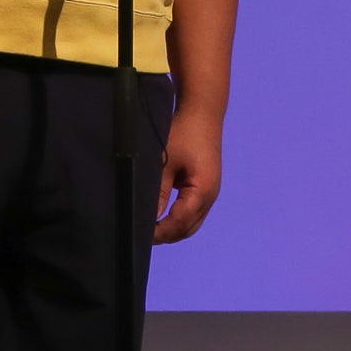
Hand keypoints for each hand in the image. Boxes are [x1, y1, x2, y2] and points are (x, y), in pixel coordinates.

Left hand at [150, 106, 223, 243]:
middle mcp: (210, 197)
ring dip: (172, 229)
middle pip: (187, 228)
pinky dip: (179, 220)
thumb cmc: (183, 134)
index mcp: (202, 191)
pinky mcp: (207, 189)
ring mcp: (211, 194)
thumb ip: (157, 192)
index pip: (179, 222)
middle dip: (166, 235)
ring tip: (150, 230)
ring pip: (192, 223)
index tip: (140, 235)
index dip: (160, 232)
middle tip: (141, 236)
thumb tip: (147, 217)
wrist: (203, 114)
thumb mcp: (165, 163)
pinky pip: (193, 213)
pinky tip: (162, 218)